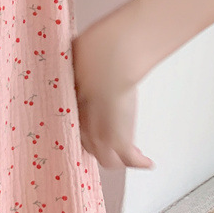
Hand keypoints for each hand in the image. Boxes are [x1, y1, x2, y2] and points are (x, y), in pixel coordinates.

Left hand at [71, 19, 155, 170]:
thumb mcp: (75, 56)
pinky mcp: (118, 139)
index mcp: (66, 105)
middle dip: (95, 143)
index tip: (89, 125)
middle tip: (109, 142)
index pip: (69, 127)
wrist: (109, 58)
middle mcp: (79, 123)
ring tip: (130, 156)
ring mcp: (99, 133)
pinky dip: (139, 163)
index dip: (80, 128)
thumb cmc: (92, 49)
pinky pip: (128, 159)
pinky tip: (147, 162)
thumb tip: (75, 55)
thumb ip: (75, 65)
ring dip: (116, 158)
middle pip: (86, 144)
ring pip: (105, 158)